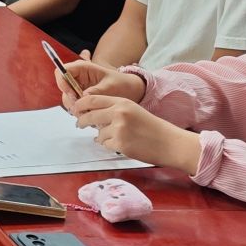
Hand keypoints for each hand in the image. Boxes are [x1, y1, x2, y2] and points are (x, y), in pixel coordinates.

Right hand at [57, 57, 144, 111]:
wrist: (130, 90)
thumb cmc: (122, 84)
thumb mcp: (111, 86)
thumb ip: (96, 91)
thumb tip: (83, 97)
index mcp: (82, 68)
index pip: (62, 72)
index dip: (63, 83)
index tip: (73, 96)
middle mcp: (77, 77)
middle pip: (63, 88)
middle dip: (70, 100)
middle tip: (83, 111)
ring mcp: (78, 87)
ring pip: (67, 98)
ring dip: (76, 108)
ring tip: (90, 115)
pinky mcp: (81, 97)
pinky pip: (75, 105)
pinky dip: (81, 111)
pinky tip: (92, 115)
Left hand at [69, 93, 202, 173]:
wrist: (170, 143)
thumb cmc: (152, 127)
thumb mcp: (132, 110)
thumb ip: (112, 109)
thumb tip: (90, 114)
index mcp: (121, 102)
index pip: (91, 99)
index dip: (80, 104)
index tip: (75, 109)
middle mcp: (118, 113)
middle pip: (89, 115)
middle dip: (81, 121)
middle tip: (79, 124)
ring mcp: (119, 129)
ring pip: (98, 133)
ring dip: (102, 137)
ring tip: (117, 137)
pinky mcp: (120, 144)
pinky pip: (105, 145)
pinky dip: (110, 146)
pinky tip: (122, 144)